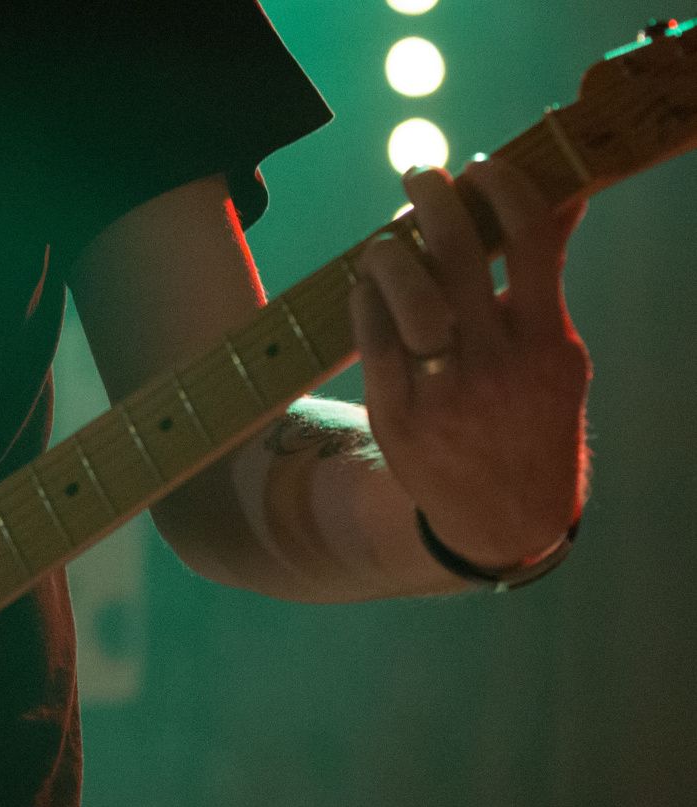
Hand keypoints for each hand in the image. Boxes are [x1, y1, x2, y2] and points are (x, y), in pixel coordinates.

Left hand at [352, 158, 589, 568]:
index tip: (485, 168)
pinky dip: (365, 302)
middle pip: (460, 258)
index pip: (531, 240)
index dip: (505, 190)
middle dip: (436, 202)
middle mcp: (495, 363)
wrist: (504, 516)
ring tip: (388, 236)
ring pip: (410, 298)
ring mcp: (445, 392)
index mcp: (545, 340)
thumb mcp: (557, 352)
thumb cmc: (531, 417)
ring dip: (393, 251)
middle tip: (420, 174)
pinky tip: (365, 284)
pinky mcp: (399, 416)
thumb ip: (551, 277)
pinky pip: (372, 343)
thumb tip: (564, 192)